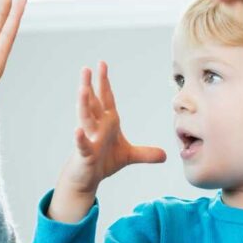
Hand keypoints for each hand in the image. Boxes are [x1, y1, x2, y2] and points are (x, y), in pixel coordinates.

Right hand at [50, 62, 165, 219]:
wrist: (88, 178)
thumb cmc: (103, 161)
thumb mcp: (129, 156)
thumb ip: (146, 153)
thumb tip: (165, 155)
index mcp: (107, 122)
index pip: (105, 99)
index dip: (104, 82)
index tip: (102, 64)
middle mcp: (96, 127)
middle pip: (92, 103)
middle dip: (89, 85)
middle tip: (86, 68)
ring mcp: (89, 138)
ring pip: (85, 119)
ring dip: (84, 104)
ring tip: (82, 89)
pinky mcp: (84, 154)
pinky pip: (82, 144)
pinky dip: (80, 138)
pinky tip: (77, 131)